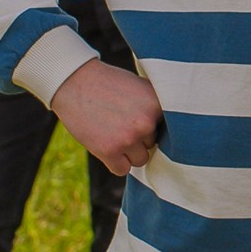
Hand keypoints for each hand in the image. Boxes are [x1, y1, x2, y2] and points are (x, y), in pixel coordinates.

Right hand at [50, 58, 163, 175]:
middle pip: (152, 144)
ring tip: (113, 132)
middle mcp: (146, 122)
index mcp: (157, 104)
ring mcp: (128, 138)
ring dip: (128, 152)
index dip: (151, 124)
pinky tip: (105, 145)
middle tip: (119, 122)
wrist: (75, 82)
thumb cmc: (109, 83)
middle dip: (138, 138)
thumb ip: (155, 107)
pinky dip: (114, 162)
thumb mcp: (139, 86)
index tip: (137, 118)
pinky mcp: (109, 151)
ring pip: (140, 159)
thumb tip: (175, 130)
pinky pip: (122, 170)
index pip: (167, 129)